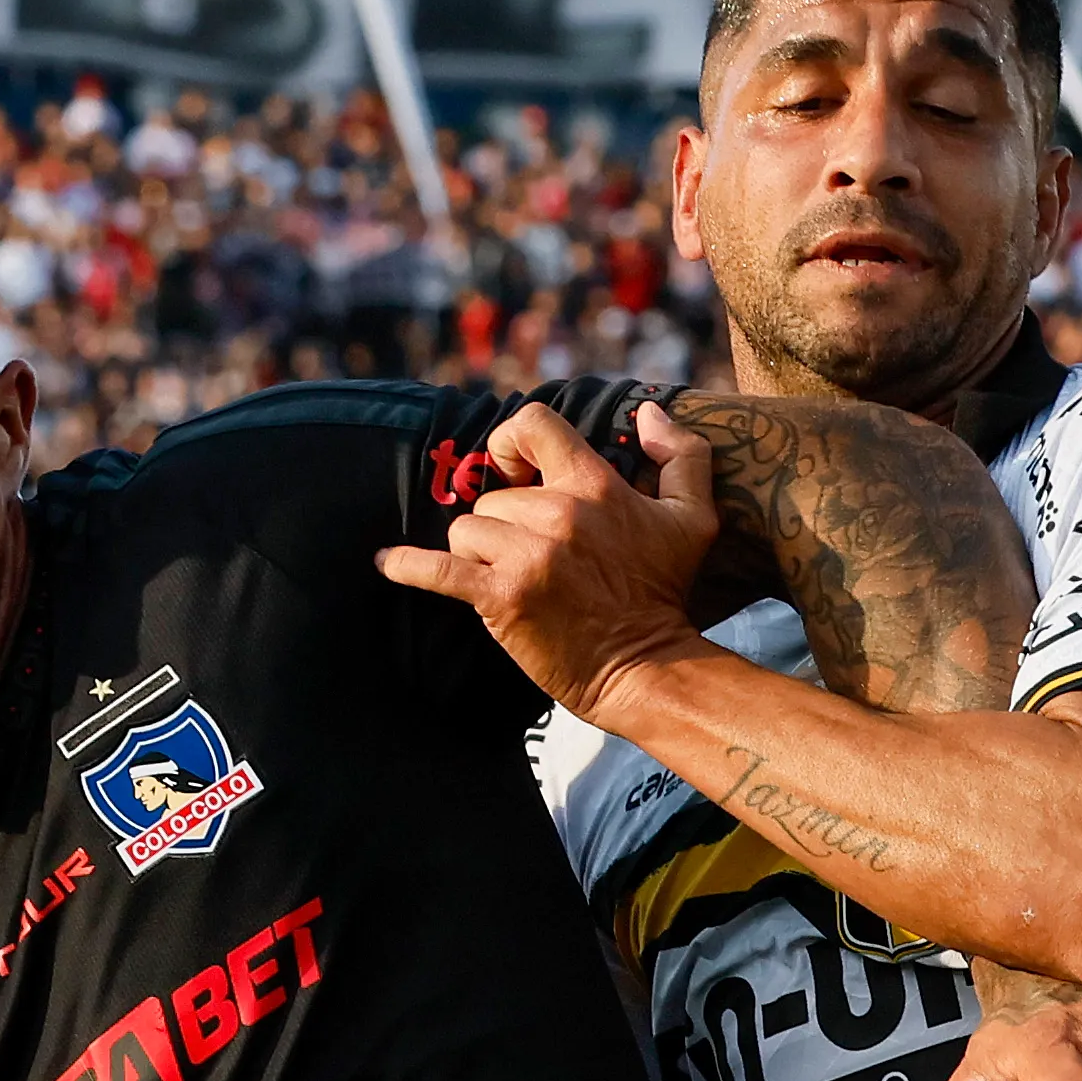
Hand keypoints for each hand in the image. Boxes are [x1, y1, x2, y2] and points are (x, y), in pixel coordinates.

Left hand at [370, 399, 724, 722]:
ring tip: (511, 580)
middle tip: (533, 558)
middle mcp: (557, 512)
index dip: (511, 442)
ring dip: (479, 554)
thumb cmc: (664, 594)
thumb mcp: (692, 518)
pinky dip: (408, 566)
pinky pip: (438, 570)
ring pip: (467, 530)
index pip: (531, 425)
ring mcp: (526, 555)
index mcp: (593, 485)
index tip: (514, 470)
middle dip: (501, 524)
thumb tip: (652, 412)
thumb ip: (681, 455)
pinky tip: (388, 564)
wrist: (645, 668)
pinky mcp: (502, 597)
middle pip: (491, 496)